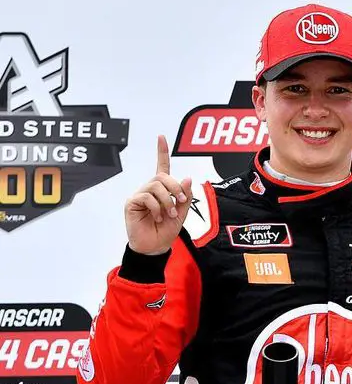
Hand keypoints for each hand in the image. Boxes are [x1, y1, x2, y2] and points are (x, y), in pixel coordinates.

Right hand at [125, 135, 192, 255]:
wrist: (155, 246)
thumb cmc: (166, 230)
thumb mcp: (182, 213)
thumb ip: (185, 196)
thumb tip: (186, 177)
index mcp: (162, 190)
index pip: (161, 167)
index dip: (161, 152)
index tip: (161, 137)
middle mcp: (149, 190)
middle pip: (162, 176)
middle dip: (175, 187)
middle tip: (181, 201)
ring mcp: (140, 195)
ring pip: (155, 186)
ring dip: (167, 200)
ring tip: (170, 213)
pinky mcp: (131, 203)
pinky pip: (146, 197)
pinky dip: (156, 207)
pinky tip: (157, 217)